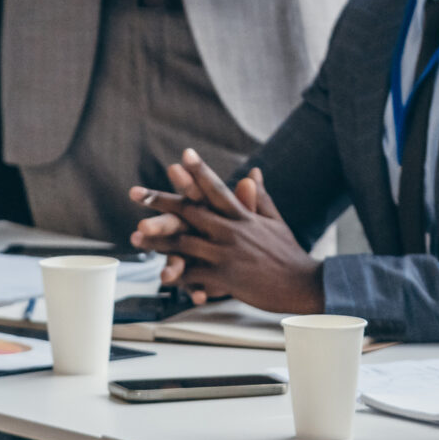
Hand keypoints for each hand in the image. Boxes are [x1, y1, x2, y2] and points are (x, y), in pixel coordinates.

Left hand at [127, 151, 323, 313]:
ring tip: (135, 236)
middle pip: (190, 211)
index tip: (184, 155)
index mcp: (243, 216)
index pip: (217, 188)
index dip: (199, 171)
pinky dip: (178, 276)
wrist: (303, 284)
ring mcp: (226, 254)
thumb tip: (252, 172)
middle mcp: (232, 231)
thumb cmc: (288, 253)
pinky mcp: (225, 278)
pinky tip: (161, 275)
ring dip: (157, 240)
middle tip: (136, 193)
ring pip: (184, 244)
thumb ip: (258, 197)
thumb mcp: (275, 221)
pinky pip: (194, 275)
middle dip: (161, 202)